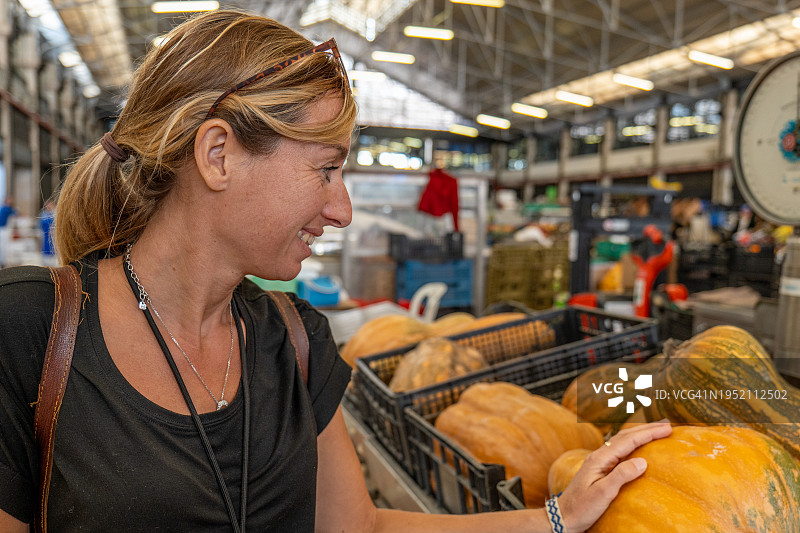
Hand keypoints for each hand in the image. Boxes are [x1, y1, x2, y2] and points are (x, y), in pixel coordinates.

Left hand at [557, 420, 671, 531]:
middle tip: (667, 426)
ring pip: (622, 442)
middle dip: (646, 429)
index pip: (628, 441)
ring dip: (640, 434)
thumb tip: (643, 461)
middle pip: (625, 436)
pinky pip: (620, 451)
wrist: (563, 516)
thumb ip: (621, 476)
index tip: (667, 429)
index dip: (648, 433)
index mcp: (600, 458)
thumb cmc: (581, 507)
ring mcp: (599, 461)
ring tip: (656, 431)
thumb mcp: (603, 493)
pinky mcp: (601, 469)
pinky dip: (633, 444)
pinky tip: (638, 447)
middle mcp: (599, 456)